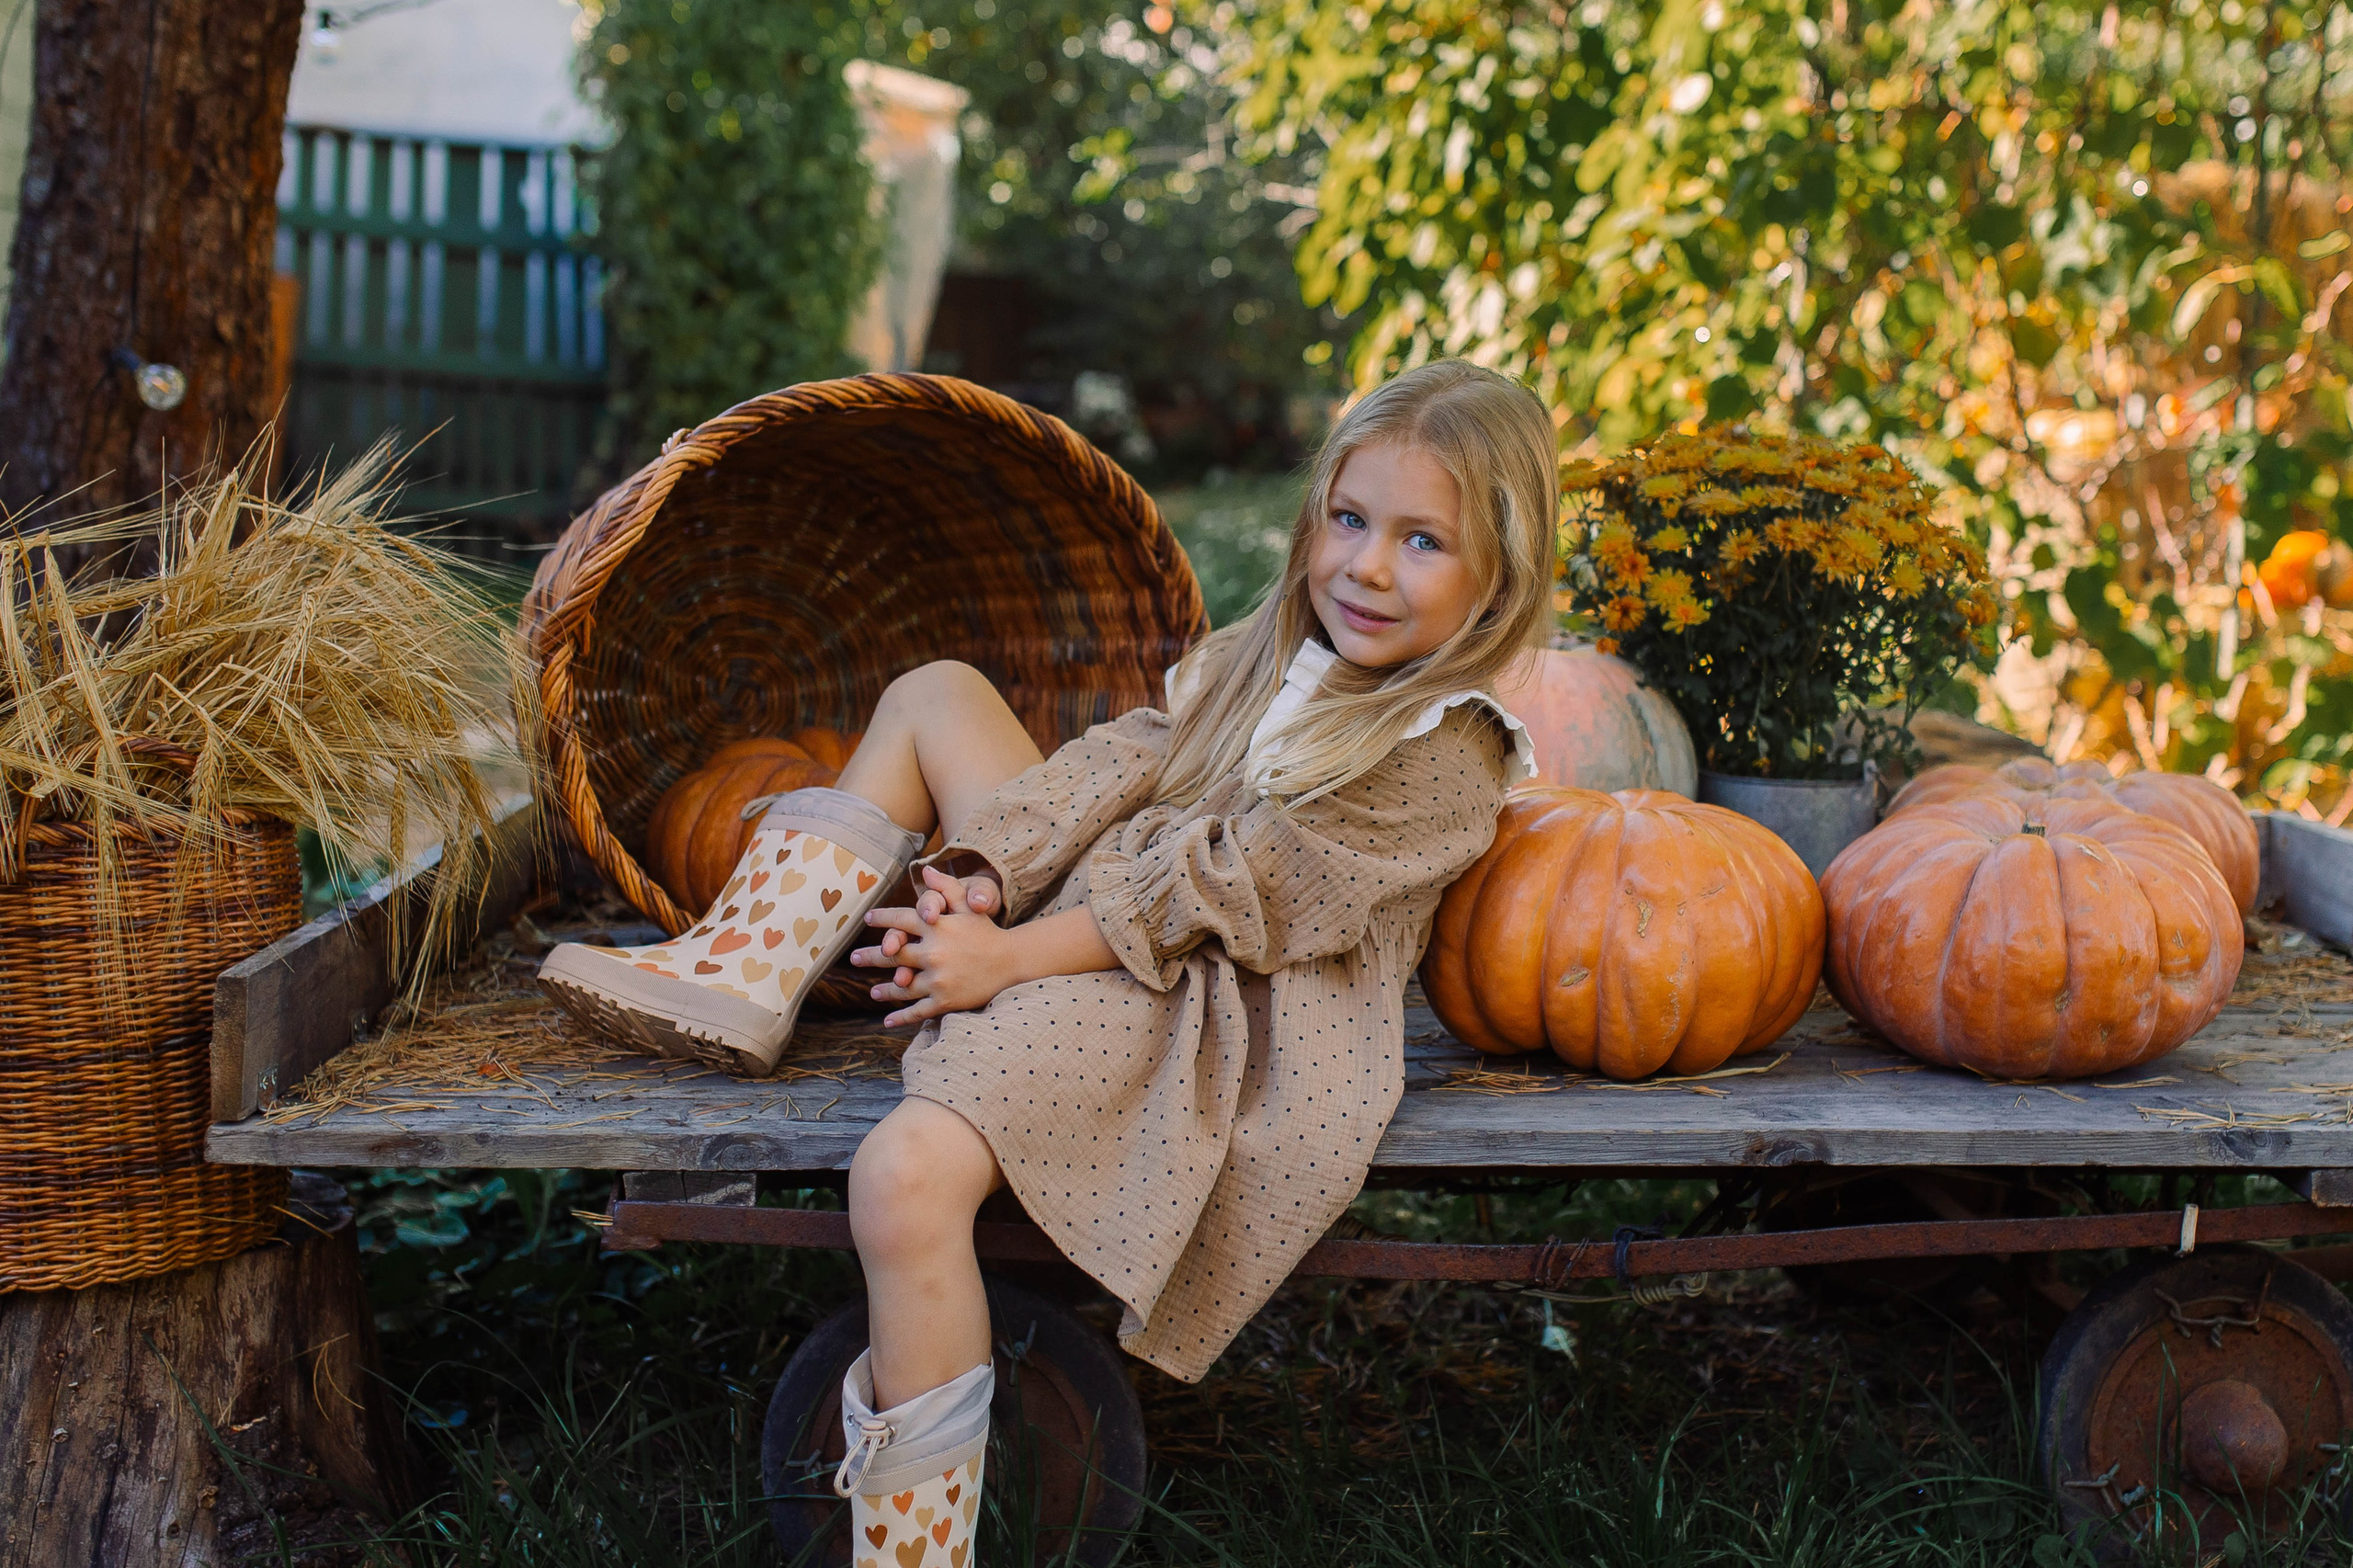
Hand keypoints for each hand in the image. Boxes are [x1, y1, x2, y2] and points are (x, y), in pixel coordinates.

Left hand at [852, 867, 1017, 1026]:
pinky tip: (888, 1021)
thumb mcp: (969, 906)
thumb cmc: (987, 932)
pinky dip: (901, 1017)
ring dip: (884, 989)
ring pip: (901, 985)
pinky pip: (917, 1011)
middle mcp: (933, 953)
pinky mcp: (945, 1000)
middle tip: (854, 959)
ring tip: (873, 991)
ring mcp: (938, 979)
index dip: (882, 919)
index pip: (900, 920)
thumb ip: (947, 887)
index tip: (868, 919)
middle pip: (892, 953)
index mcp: (936, 927)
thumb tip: (925, 870)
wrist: (1012, 962)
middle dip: (870, 956)